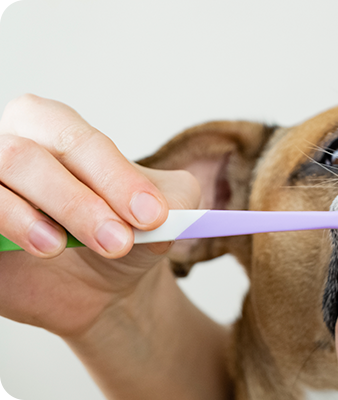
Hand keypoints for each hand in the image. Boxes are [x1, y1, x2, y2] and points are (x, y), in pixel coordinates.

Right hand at [0, 94, 199, 337]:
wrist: (99, 281)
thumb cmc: (123, 228)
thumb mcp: (164, 211)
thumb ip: (173, 202)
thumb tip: (163, 212)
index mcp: (49, 125)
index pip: (77, 140)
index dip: (114, 177)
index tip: (151, 216)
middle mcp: (5, 146)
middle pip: (24, 157)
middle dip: (76, 202)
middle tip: (118, 242)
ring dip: (30, 218)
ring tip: (62, 247)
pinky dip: (4, 229)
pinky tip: (36, 251)